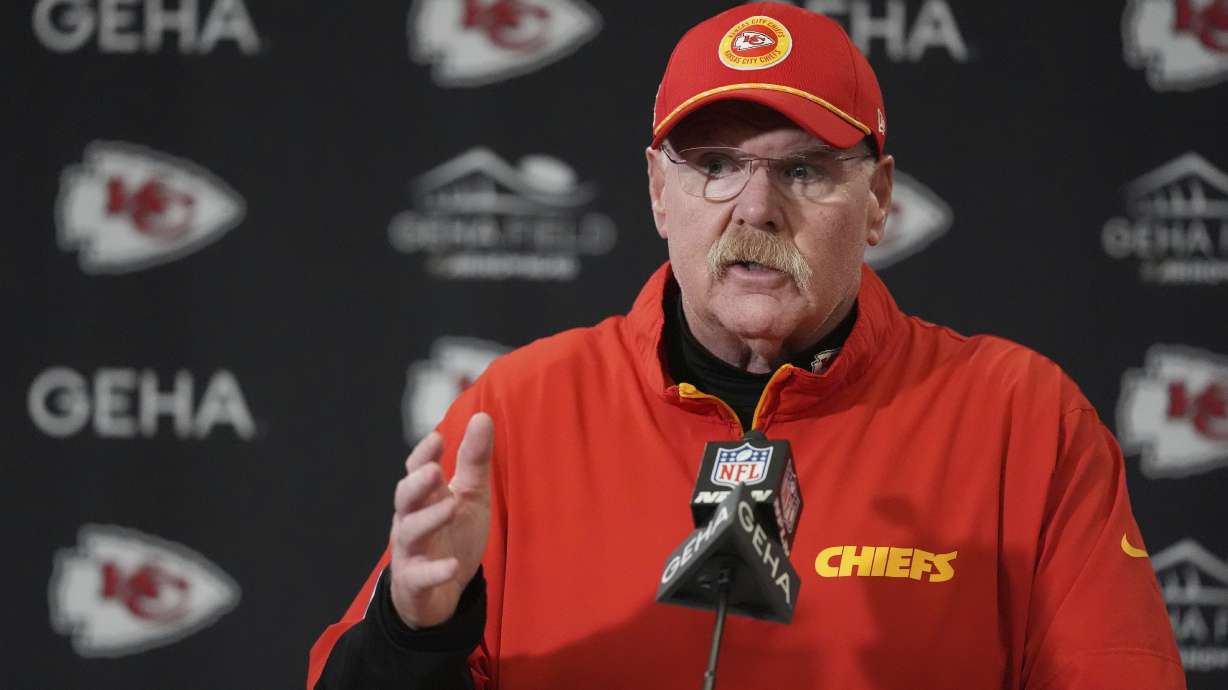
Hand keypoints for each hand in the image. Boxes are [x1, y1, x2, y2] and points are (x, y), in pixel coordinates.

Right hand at [389, 413, 493, 627]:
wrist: (441, 594)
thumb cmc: (453, 536)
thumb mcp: (470, 497)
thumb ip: (474, 461)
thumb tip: (483, 416)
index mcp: (424, 498)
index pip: (416, 471)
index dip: (423, 455)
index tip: (437, 438)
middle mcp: (411, 521)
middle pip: (405, 499)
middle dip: (417, 484)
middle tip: (434, 471)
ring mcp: (411, 552)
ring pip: (409, 533)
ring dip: (428, 519)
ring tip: (449, 506)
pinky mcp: (415, 584)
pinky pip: (420, 577)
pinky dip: (435, 571)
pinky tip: (451, 566)